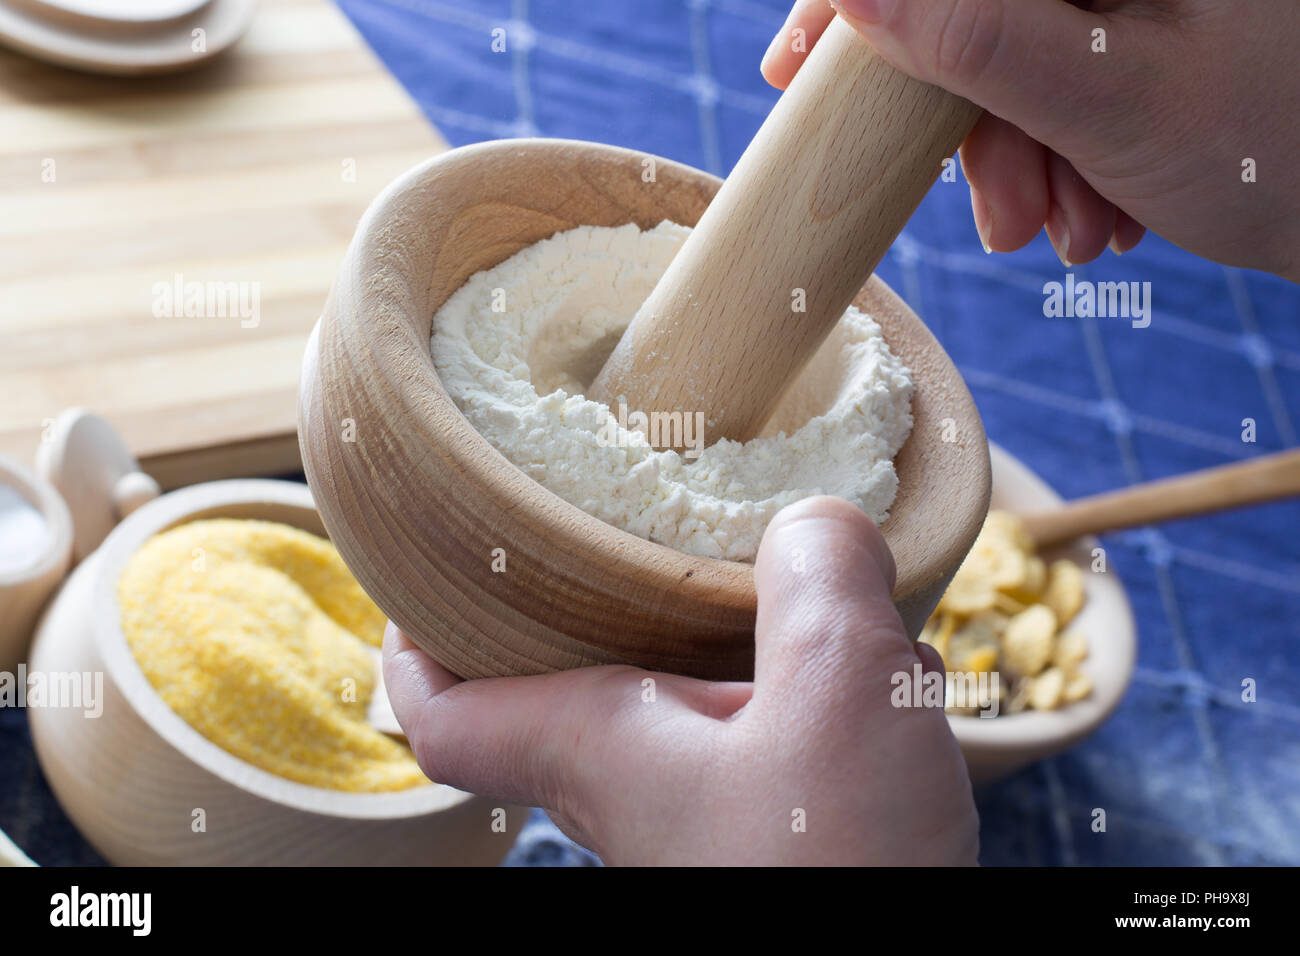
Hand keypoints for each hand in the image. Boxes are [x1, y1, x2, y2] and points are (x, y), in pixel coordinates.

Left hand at [384, 496, 977, 864]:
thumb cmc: (836, 863)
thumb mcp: (835, 690)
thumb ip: (817, 581)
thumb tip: (815, 520)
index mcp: (603, 748)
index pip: (450, 717)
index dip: (417, 651)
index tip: (425, 582)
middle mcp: (642, 787)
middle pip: (583, 685)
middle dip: (615, 604)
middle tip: (636, 528)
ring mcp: (718, 818)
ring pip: (703, 707)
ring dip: (754, 645)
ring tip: (820, 586)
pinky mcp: (789, 837)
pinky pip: (783, 746)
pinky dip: (825, 700)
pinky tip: (900, 680)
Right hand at [763, 0, 1299, 280]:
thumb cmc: (1286, 146)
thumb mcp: (1111, 96)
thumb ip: (976, 38)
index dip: (857, 4)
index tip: (798, 71)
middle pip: (974, 12)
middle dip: (975, 127)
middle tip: (1003, 217)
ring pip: (1008, 57)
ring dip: (1019, 160)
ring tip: (1076, 227)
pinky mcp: (1135, 31)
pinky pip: (1050, 81)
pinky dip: (1055, 156)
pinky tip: (1102, 207)